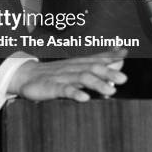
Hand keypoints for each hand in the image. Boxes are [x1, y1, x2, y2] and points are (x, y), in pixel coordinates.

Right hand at [8, 49, 127, 101]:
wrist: (26, 76)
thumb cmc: (56, 74)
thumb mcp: (77, 68)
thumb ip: (99, 64)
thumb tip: (121, 58)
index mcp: (78, 63)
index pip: (96, 58)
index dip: (110, 56)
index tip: (124, 53)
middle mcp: (72, 68)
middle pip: (91, 68)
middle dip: (108, 72)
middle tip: (123, 79)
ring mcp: (61, 77)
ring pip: (80, 78)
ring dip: (96, 83)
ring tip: (111, 91)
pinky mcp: (51, 88)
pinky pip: (63, 90)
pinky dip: (74, 93)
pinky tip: (84, 98)